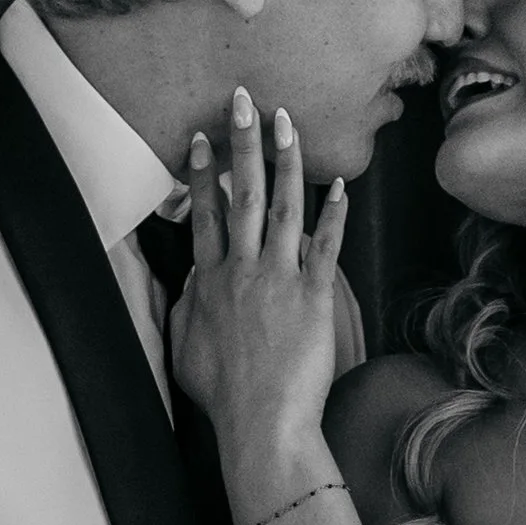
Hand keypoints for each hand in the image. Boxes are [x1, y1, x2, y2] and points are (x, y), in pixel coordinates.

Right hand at [170, 88, 349, 465]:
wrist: (262, 422)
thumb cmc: (223, 395)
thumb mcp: (184, 347)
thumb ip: (186, 305)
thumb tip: (193, 277)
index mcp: (209, 282)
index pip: (203, 215)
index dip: (200, 174)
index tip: (200, 140)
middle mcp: (241, 270)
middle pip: (239, 194)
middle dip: (241, 143)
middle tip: (243, 102)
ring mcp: (279, 279)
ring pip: (282, 208)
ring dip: (285, 161)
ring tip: (287, 122)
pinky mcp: (314, 296)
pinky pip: (326, 246)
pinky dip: (334, 214)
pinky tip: (341, 185)